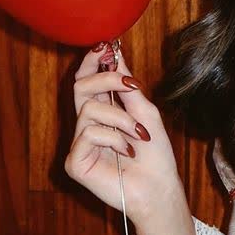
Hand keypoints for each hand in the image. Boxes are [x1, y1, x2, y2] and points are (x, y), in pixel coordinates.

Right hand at [65, 44, 185, 221]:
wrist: (159, 188)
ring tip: (139, 135)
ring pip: (88, 109)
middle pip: (80, 87)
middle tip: (129, 85)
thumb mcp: (145, 112)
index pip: (87, 81)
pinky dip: (114, 139)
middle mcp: (86, 126)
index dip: (91, 62)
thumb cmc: (155, 155)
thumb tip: (115, 54)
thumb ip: (127, 86)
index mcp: (102, 113)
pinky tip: (128, 152)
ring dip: (120, 118)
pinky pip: (88, 133)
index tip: (105, 47)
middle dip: (105, 79)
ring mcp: (79, 145)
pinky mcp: (75, 162)